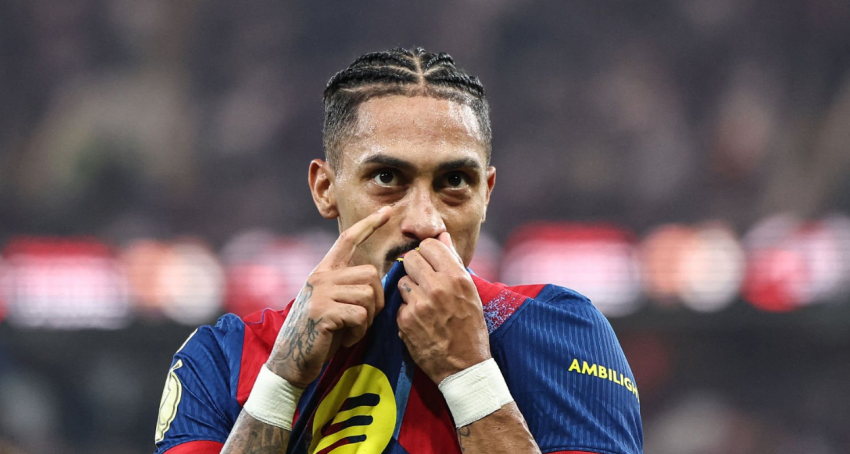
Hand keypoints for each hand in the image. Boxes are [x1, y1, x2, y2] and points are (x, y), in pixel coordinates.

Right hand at [266, 206, 390, 387]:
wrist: (292, 359)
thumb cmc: (320, 333)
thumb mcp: (333, 302)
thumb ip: (349, 287)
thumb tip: (378, 279)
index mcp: (324, 270)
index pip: (347, 239)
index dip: (368, 225)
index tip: (386, 212)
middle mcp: (321, 276)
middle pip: (371, 274)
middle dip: (377, 301)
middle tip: (362, 320)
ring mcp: (321, 293)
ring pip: (369, 295)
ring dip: (368, 319)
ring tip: (350, 330)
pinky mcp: (323, 312)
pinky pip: (360, 316)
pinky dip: (359, 332)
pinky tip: (345, 338)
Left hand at [397, 232, 490, 383]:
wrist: (464, 366)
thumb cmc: (471, 327)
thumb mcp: (470, 292)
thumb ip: (453, 262)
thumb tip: (442, 236)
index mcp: (456, 278)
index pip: (429, 246)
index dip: (428, 254)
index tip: (431, 264)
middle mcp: (437, 288)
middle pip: (411, 259)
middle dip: (416, 268)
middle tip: (424, 282)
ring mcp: (419, 304)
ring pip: (402, 280)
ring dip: (410, 289)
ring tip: (424, 303)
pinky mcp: (405, 321)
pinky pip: (400, 304)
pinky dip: (407, 310)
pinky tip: (419, 321)